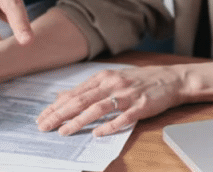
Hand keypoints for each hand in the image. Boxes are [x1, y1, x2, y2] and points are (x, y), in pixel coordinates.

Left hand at [36, 64, 187, 136]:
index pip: (74, 94)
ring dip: (79, 120)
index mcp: (103, 77)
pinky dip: (109, 125)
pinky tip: (97, 133)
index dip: (56, 107)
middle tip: (44, 126)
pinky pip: (123, 117)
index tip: (41, 117)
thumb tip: (61, 97)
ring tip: (64, 131)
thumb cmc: (138, 80)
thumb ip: (87, 89)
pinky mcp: (141, 106)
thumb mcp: (110, 79)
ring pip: (98, 108)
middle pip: (81, 100)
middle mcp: (112, 84)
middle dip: (60, 114)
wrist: (170, 78)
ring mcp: (126, 95)